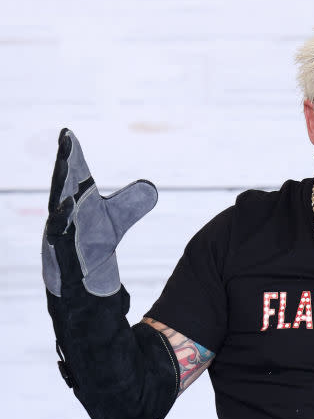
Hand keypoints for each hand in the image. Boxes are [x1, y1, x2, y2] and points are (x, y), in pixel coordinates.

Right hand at [42, 128, 157, 297]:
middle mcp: (63, 215)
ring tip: (65, 169)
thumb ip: (130, 205)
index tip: (68, 132)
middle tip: (66, 141)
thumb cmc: (90, 247)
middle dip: (63, 165)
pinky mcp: (59, 257)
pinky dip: (62, 224)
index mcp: (75, 203)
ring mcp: (58, 235)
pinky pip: (58, 238)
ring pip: (57, 211)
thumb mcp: (114, 224)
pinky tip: (68, 209)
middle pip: (62, 186)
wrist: (81, 285)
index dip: (71, 155)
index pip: (73, 175)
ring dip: (60, 191)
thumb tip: (152, 188)